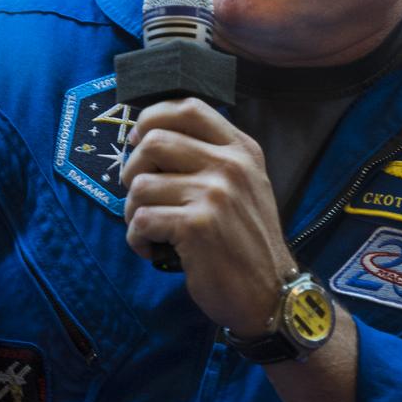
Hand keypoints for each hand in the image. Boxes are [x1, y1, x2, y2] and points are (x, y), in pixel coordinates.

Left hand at [122, 97, 293, 333]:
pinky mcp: (196, 226)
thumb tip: (150, 138)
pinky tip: (152, 248)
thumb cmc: (246, 242)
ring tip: (148, 228)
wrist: (270, 294)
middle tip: (139, 194)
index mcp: (241, 150)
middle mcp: (230, 165)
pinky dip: (137, 238)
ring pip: (140, 184)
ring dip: (131, 210)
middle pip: (154, 140)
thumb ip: (211, 158)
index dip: (152, 117)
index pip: (188, 107)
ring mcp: (215, 194)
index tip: (139, 140)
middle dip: (132, 168)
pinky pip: (141, 219)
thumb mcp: (245, 186)